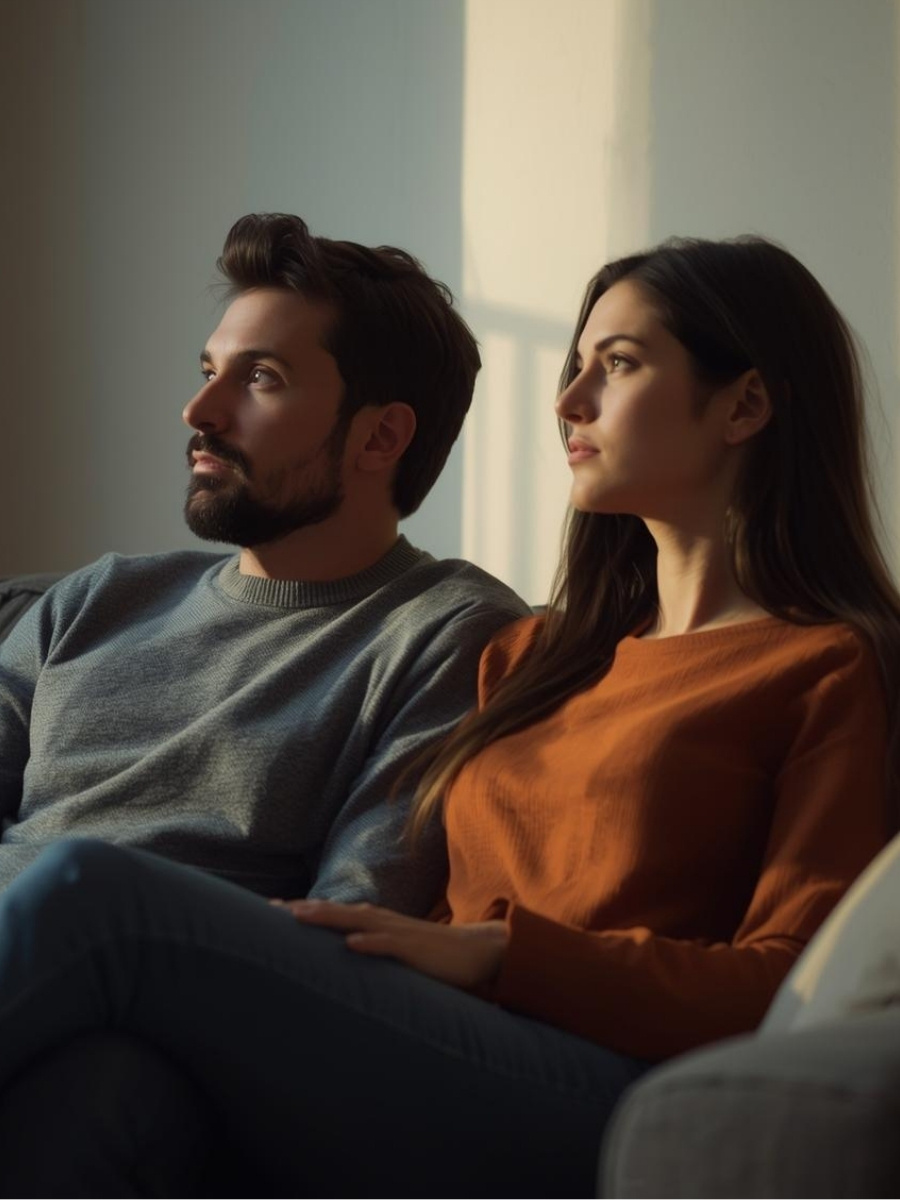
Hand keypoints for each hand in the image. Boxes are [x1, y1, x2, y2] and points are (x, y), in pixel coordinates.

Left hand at [271, 898, 507, 988]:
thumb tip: (337, 956)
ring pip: (357, 921)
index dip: (301, 910)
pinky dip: (370, 943)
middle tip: (268, 911)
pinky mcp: (416, 949)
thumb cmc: (429, 954)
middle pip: (335, 911)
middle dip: (302, 910)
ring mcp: (398, 932)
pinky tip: (350, 944)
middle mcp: (380, 920)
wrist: (475, 952)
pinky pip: (390, 944)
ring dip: (327, 918)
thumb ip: (367, 947)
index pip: (330, 912)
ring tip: (299, 917)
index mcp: (373, 921)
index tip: (268, 910)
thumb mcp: (391, 949)